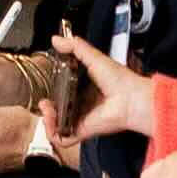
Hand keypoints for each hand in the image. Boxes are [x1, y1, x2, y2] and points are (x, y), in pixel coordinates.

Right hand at [56, 29, 163, 146]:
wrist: (132, 98)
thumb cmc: (120, 79)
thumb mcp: (93, 57)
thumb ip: (74, 47)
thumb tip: (56, 39)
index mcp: (85, 89)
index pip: (63, 93)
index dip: (52, 91)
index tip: (46, 84)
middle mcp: (82, 106)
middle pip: (58, 111)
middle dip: (46, 107)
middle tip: (44, 101)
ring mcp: (81, 120)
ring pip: (57, 126)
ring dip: (47, 119)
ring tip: (46, 107)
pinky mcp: (82, 131)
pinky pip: (63, 139)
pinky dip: (52, 131)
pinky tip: (51, 118)